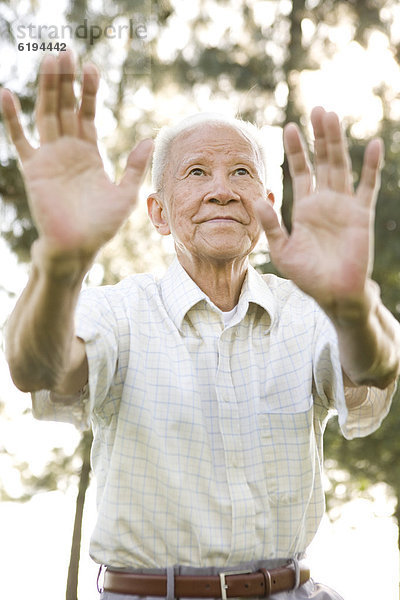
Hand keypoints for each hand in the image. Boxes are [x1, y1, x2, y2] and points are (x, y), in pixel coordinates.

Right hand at [1, 50, 152, 263]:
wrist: (77, 247)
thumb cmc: (101, 225)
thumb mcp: (125, 194)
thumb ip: (135, 166)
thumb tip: (151, 138)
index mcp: (89, 153)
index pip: (87, 114)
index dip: (89, 92)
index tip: (92, 68)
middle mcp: (68, 150)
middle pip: (66, 108)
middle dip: (66, 81)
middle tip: (66, 52)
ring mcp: (49, 157)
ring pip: (46, 115)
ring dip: (47, 89)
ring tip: (49, 61)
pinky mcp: (33, 168)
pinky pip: (20, 139)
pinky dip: (12, 118)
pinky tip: (6, 94)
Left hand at [256, 106, 382, 314]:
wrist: (334, 294)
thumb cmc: (308, 275)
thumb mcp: (283, 250)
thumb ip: (271, 225)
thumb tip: (257, 199)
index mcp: (305, 207)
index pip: (300, 171)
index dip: (296, 150)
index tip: (288, 127)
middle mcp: (325, 201)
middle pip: (322, 161)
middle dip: (319, 136)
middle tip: (316, 109)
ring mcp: (344, 206)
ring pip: (340, 166)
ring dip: (336, 142)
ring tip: (332, 116)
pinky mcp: (361, 215)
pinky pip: (367, 187)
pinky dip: (370, 167)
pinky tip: (371, 145)